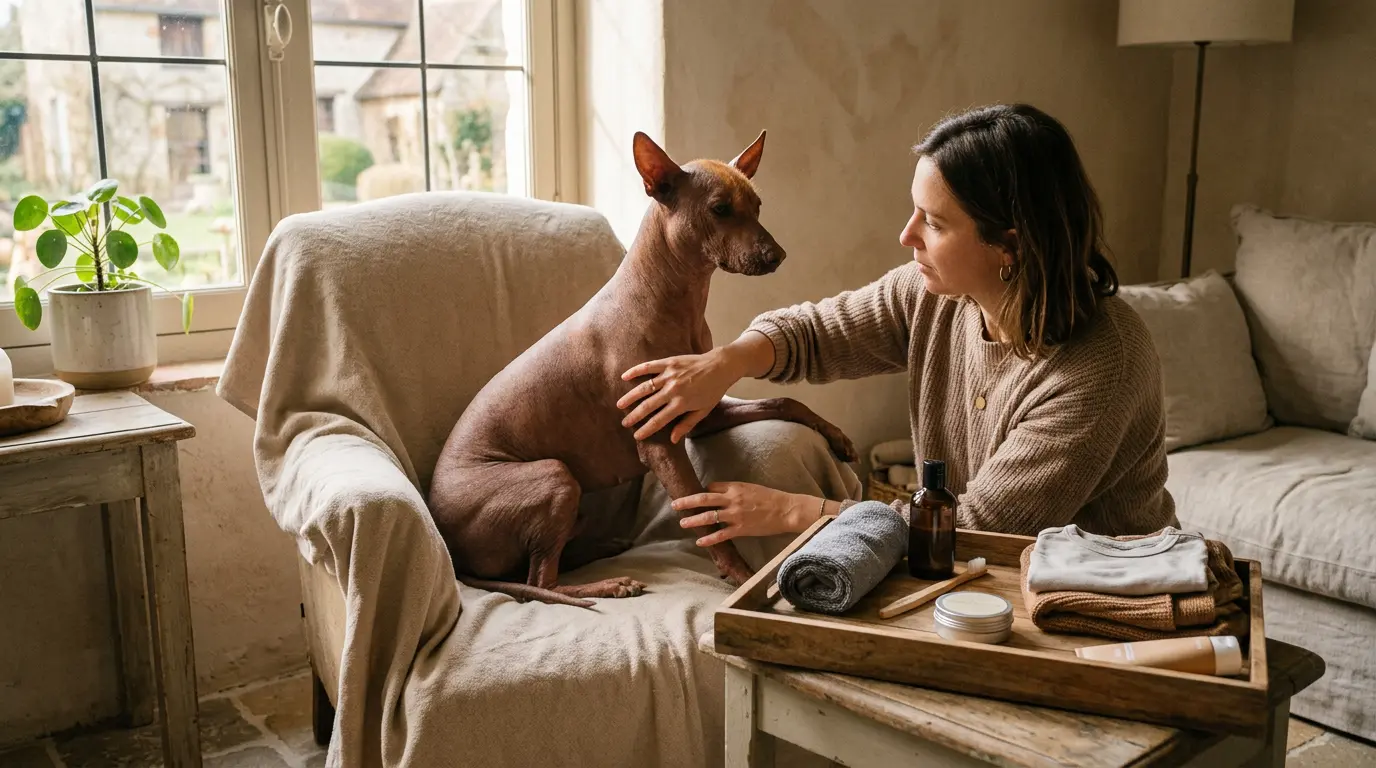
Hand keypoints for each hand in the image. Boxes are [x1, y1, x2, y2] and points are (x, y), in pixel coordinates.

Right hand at [618, 347, 742, 441]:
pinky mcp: (669, 362)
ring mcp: (670, 375)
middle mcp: (673, 390)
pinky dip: (636, 371)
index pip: (659, 420)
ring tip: (620, 405)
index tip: (637, 436)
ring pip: (645, 387)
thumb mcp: (703, 411)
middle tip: (624, 423)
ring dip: (631, 397)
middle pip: (648, 406)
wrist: (721, 366)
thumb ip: (687, 424)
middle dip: (634, 416)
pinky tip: (624, 377)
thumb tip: (673, 440)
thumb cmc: (714, 390)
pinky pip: (649, 367)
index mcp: (682, 404)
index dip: (646, 429)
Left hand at [673, 482, 822, 546]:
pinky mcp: (741, 529)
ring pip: (709, 517)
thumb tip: (719, 492)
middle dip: (687, 501)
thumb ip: (734, 489)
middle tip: (674, 504)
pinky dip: (709, 539)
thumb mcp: (751, 487)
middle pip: (704, 499)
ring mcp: (736, 515)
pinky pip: (721, 534)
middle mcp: (732, 500)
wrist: (787, 510)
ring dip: (693, 520)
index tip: (696, 497)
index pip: (711, 487)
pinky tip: (699, 541)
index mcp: (735, 487)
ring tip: (682, 523)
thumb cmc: (771, 497)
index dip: (702, 492)